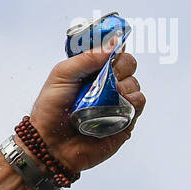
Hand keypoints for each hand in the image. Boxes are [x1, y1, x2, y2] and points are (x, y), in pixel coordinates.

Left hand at [27, 43, 145, 173]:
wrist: (51, 144)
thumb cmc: (50, 111)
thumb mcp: (61, 75)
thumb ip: (86, 58)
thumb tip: (112, 45)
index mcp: (90, 72)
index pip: (111, 52)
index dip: (115, 48)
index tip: (113, 50)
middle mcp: (105, 85)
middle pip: (128, 64)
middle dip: (122, 66)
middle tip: (108, 76)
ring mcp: (116, 102)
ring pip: (135, 83)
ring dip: (125, 86)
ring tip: (108, 96)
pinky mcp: (125, 119)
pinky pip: (139, 103)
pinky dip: (134, 100)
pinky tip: (120, 104)